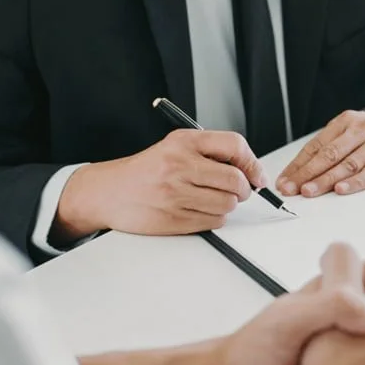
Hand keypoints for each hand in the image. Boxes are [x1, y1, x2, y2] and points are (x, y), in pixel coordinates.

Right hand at [55, 130, 267, 241]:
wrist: (108, 192)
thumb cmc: (146, 171)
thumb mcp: (175, 148)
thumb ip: (210, 153)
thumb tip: (250, 170)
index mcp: (183, 142)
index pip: (234, 145)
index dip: (252, 163)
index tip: (256, 175)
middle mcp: (179, 165)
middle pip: (236, 180)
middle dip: (243, 189)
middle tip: (238, 191)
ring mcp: (176, 193)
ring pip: (228, 204)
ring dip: (228, 205)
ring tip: (212, 199)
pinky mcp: (174, 218)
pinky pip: (214, 221)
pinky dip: (214, 218)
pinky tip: (199, 210)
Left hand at [276, 104, 364, 197]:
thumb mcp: (360, 129)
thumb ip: (337, 145)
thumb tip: (306, 170)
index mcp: (348, 121)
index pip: (317, 145)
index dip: (298, 164)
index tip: (284, 180)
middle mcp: (363, 129)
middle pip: (329, 154)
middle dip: (306, 173)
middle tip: (290, 189)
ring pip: (348, 164)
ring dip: (325, 180)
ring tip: (309, 192)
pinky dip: (356, 182)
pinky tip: (342, 190)